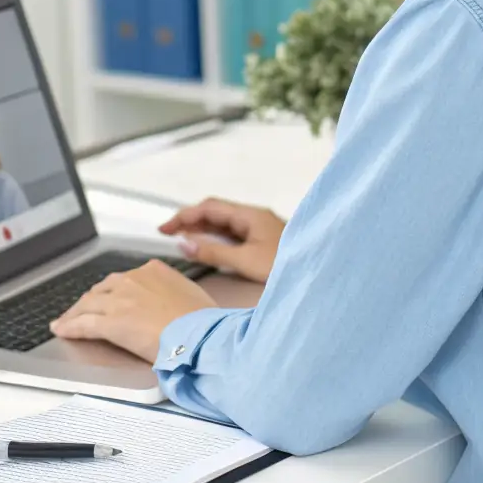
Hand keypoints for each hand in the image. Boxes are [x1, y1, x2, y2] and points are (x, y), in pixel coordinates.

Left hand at [50, 260, 215, 362]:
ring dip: (74, 313)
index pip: (124, 279)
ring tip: (65, 321)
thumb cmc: (202, 320)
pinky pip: (83, 324)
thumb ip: (173, 292)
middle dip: (90, 301)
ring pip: (88, 304)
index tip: (107, 298)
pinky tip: (62, 330)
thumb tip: (171, 302)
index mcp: (153, 270)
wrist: (198, 334)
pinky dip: (70, 327)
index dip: (111, 291)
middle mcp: (133, 279)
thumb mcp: (190, 293)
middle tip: (82, 310)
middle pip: (102, 289)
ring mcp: (119, 300)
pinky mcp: (110, 322)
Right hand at [159, 197, 285, 283]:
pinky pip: (232, 235)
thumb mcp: (246, 261)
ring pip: (223, 224)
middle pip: (215, 212)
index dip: (184, 216)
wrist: (318, 275)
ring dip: (201, 230)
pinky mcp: (262, 241)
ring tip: (180, 240)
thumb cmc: (286, 266)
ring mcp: (259, 228)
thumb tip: (185, 244)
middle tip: (167, 233)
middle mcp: (253, 217)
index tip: (164, 228)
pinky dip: (215, 239)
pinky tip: (205, 247)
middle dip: (190, 220)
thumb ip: (214, 252)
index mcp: (250, 215)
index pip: (209, 208)